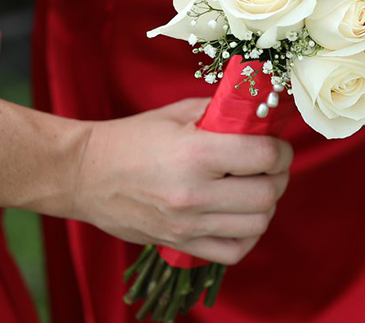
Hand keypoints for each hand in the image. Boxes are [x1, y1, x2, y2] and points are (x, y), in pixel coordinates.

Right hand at [66, 99, 293, 264]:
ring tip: (255, 189)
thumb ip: (224, 112)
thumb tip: (264, 113)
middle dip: (278, 177)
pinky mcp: (178, 244)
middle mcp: (194, 192)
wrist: (84, 174)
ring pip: (257, 224)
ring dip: (266, 206)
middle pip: (267, 194)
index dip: (280, 150)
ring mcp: (186, 224)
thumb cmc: (133, 138)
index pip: (264, 157)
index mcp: (196, 152)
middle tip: (269, 168)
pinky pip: (233, 251)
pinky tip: (241, 217)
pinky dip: (247, 236)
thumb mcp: (180, 113)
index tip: (275, 146)